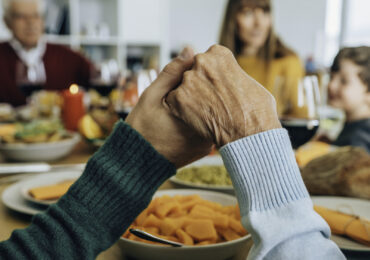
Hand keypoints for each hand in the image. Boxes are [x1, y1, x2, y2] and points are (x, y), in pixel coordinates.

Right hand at [125, 47, 211, 167]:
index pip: (213, 86)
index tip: (196, 69)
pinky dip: (205, 116)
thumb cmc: (141, 129)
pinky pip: (211, 126)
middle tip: (192, 84)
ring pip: (215, 113)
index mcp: (196, 118)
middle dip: (208, 88)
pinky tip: (192, 111)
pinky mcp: (205, 148)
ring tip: (189, 99)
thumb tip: (190, 49)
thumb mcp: (151, 96)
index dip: (205, 74)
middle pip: (217, 100)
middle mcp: (207, 133)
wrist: (138, 164)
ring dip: (207, 102)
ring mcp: (208, 143)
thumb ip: (171, 73)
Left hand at [166, 45, 280, 146]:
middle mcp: (201, 61)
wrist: (249, 132)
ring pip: (182, 86)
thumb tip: (230, 79)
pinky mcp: (178, 98)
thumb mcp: (249, 82)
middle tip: (211, 101)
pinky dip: (181, 111)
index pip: (208, 60)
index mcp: (219, 53)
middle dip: (199, 84)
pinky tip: (195, 119)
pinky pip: (174, 101)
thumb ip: (232, 74)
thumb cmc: (256, 111)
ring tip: (205, 112)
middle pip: (193, 71)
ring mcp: (188, 79)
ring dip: (189, 97)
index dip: (212, 76)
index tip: (218, 87)